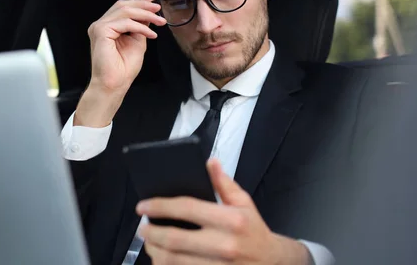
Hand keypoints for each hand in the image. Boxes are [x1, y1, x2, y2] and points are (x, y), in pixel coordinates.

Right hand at [74, 0, 166, 127]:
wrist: (114, 85)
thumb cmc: (123, 69)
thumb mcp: (137, 41)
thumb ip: (140, 26)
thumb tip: (148, 13)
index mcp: (107, 27)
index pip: (122, 7)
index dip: (139, 1)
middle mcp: (100, 25)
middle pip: (123, 5)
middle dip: (143, 5)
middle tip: (159, 9)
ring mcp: (98, 27)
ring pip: (125, 11)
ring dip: (145, 15)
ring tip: (159, 21)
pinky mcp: (101, 31)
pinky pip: (125, 23)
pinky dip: (141, 27)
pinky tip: (151, 34)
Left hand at [136, 159, 311, 264]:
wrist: (274, 263)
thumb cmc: (254, 231)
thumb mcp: (244, 203)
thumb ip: (224, 183)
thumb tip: (209, 162)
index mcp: (231, 220)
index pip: (187, 208)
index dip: (160, 206)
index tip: (143, 206)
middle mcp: (224, 245)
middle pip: (175, 239)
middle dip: (152, 232)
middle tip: (142, 227)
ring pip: (175, 261)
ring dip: (155, 252)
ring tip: (149, 243)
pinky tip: (162, 258)